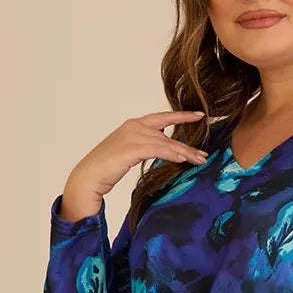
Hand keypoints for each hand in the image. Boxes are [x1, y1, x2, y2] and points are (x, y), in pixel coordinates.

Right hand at [62, 107, 210, 216]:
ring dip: (184, 153)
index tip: (199, 115)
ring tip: (198, 161)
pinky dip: (172, 154)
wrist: (88, 177)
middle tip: (203, 153)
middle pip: (167, 132)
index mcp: (133, 125)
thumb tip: (164, 152)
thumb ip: (145, 147)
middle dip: (187, 143)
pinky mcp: (131, 149)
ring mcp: (132, 136)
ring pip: (165, 142)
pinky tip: (183, 160)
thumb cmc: (106, 168)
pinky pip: (158, 150)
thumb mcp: (129, 153)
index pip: (162, 118)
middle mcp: (134, 126)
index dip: (181, 116)